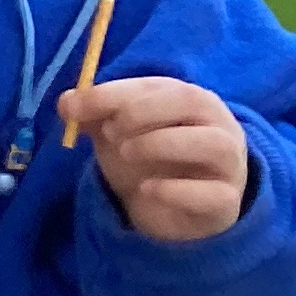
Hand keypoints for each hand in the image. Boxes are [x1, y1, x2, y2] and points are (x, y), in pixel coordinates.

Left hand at [75, 76, 250, 241]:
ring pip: (214, 143)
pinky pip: (214, 194)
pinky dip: (177, 190)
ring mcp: (229, 164)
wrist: (171, 209)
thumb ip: (93, 115)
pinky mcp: (226, 202)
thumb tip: (67, 103)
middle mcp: (217, 125)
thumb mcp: (115, 133)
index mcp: (189, 101)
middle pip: (194, 102)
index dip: (114, 93)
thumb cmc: (148, 159)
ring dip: (163, 143)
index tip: (76, 107)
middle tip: (110, 132)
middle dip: (144, 111)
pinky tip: (146, 189)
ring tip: (127, 154)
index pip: (159, 85)